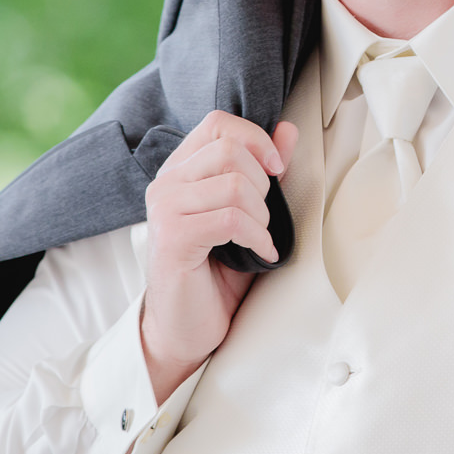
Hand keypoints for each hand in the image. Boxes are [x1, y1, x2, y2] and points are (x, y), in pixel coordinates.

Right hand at [139, 112, 299, 403]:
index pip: (218, 123)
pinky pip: (232, 219)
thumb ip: (264, 172)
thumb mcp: (247, 214)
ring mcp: (165, 210)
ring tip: (259, 239)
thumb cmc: (215, 274)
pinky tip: (261, 254)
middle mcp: (165, 184)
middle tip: (263, 219)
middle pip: (231, 150)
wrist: (185, 329)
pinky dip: (258, 237)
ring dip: (262, 216)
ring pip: (235, 185)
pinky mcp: (173, 238)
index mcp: (180, 171)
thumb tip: (288, 131)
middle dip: (263, 186)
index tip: (275, 170)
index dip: (255, 138)